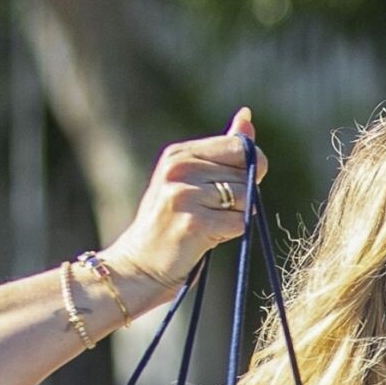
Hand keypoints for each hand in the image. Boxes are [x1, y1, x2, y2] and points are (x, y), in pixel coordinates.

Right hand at [103, 107, 267, 295]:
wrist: (137, 268)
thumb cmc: (168, 226)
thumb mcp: (188, 180)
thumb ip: (221, 151)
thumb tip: (247, 117)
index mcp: (179, 153)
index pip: (238, 146)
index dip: (247, 168)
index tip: (229, 188)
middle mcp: (180, 168)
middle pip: (246, 173)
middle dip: (240, 197)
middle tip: (210, 213)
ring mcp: (185, 195)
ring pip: (245, 198)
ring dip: (236, 217)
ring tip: (207, 225)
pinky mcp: (194, 223)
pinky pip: (239, 223)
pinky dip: (230, 234)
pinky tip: (207, 239)